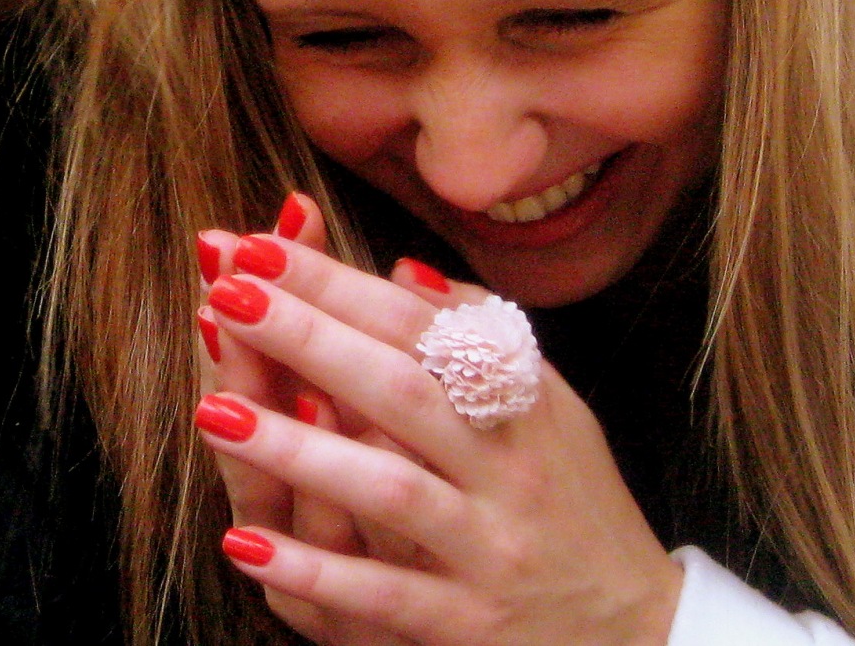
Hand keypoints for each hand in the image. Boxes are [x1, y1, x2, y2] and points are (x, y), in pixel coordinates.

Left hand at [196, 212, 681, 645]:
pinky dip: (313, 572)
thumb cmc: (574, 504)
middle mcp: (507, 472)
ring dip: (296, 449)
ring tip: (215, 411)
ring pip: (388, 490)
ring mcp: (488, 550)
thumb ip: (482, 339)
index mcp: (520, 409)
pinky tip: (244, 543)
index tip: (261, 248)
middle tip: (226, 294)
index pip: (420, 330)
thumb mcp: (553, 412)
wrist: (638, 634)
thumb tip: (400, 268)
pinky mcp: (468, 625)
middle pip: (401, 392)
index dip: (341, 286)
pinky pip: (383, 595)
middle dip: (309, 339)